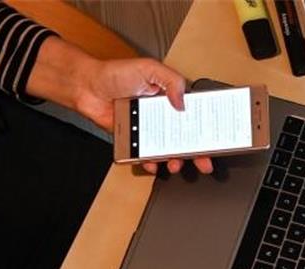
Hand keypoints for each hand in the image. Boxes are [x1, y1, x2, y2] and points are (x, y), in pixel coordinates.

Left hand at [79, 57, 214, 175]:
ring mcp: (149, 129)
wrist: (88, 87)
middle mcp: (161, 115)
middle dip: (198, 153)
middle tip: (204, 162)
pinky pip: (146, 156)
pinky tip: (152, 163)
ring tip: (176, 163)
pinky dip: (150, 162)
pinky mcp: (135, 141)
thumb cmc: (115, 74)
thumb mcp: (149, 68)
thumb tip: (183, 102)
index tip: (215, 139)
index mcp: (170, 98)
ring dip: (175, 160)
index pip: (193, 116)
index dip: (205, 128)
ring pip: (168, 150)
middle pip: (185, 138)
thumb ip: (171, 80)